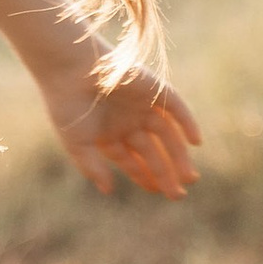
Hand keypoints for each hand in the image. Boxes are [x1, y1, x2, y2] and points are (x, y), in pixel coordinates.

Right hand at [43, 65, 201, 200]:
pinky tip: (195, 143)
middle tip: (179, 194)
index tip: (159, 192)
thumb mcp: (77, 144)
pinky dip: (187, 123)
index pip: (132, 160)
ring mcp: (142, 105)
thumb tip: (108, 191)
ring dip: (179, 156)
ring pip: (167, 134)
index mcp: (108, 134)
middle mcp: (127, 120)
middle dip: (166, 173)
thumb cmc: (67, 106)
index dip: (146, 177)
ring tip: (190, 178)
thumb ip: (92, 168)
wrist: (70, 68)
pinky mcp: (153, 88)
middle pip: (153, 151)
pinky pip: (176, 108)